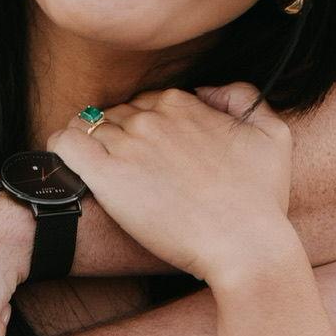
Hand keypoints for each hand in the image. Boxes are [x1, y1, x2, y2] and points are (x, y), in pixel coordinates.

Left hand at [48, 83, 295, 287]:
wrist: (245, 244)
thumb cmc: (261, 199)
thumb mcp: (273, 134)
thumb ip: (244, 97)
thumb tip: (207, 90)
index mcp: (184, 104)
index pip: (148, 103)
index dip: (147, 127)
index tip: (152, 155)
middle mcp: (153, 117)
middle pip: (117, 114)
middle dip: (120, 135)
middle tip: (130, 170)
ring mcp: (127, 144)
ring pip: (88, 125)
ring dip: (90, 143)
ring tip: (98, 171)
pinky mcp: (106, 175)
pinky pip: (64, 143)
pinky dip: (61, 148)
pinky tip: (69, 166)